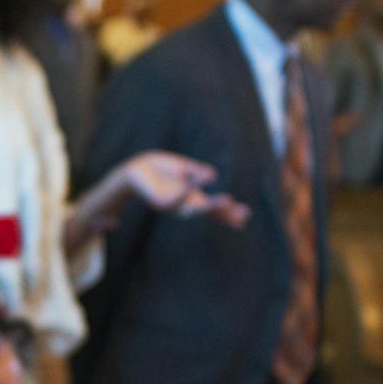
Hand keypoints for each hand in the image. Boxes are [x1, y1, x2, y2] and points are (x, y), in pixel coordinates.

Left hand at [117, 151, 250, 228]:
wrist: (136, 169)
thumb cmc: (162, 168)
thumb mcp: (184, 168)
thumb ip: (197, 172)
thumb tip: (212, 175)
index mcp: (194, 196)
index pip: (214, 208)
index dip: (229, 212)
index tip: (246, 215)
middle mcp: (186, 204)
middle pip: (209, 211)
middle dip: (225, 213)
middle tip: (243, 215)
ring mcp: (174, 205)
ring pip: (195, 208)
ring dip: (211, 205)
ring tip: (228, 199)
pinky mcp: (161, 202)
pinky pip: (176, 197)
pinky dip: (186, 190)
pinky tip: (193, 185)